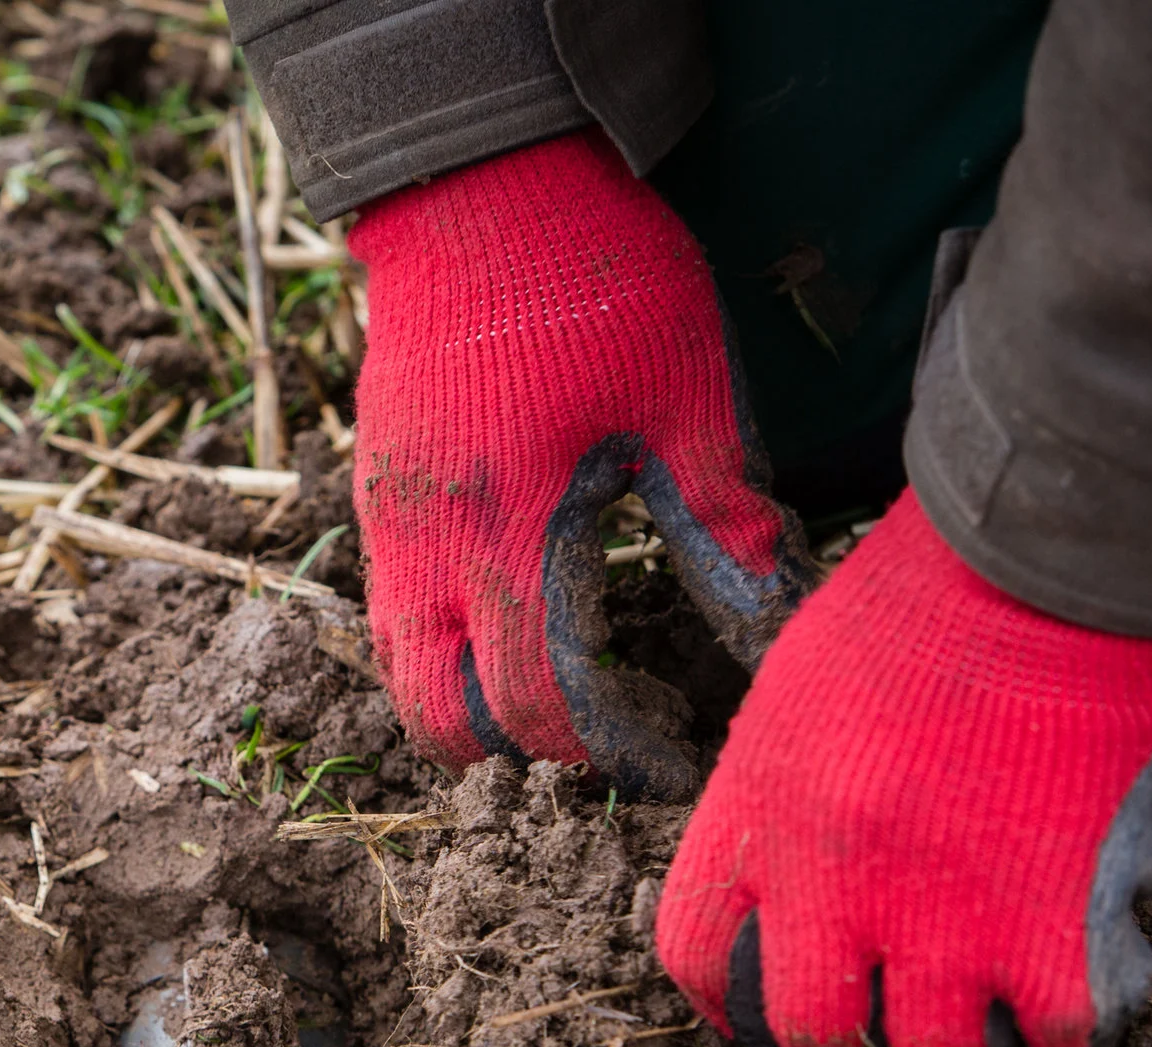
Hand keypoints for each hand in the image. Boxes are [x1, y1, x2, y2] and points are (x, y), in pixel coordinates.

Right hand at [351, 127, 807, 797]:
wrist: (479, 187)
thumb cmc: (594, 280)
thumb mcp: (689, 399)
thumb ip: (724, 526)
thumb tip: (775, 626)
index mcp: (516, 526)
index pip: (545, 700)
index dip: (614, 751)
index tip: (675, 754)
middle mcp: (430, 544)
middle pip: (444, 720)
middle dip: (523, 755)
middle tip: (606, 736)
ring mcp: (388, 523)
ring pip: (400, 676)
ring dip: (469, 709)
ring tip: (554, 690)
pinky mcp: (376, 495)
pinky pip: (387, 616)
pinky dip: (439, 652)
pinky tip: (510, 616)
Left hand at [654, 490, 1151, 1046]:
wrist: (1035, 573)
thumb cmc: (912, 604)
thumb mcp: (792, 693)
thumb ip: (775, 786)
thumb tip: (782, 852)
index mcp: (754, 818)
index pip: (691, 945)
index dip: (713, 1000)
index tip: (739, 1021)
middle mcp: (830, 884)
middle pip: (806, 1028)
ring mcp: (940, 913)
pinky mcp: (1048, 922)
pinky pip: (1053, 1029)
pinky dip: (1060, 1044)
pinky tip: (1061, 1033)